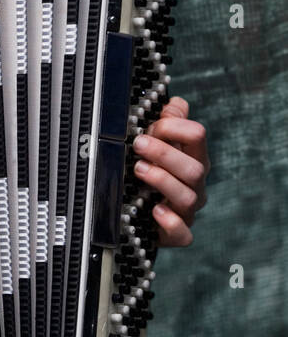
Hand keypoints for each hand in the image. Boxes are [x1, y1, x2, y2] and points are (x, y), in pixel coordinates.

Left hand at [132, 96, 208, 247]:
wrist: (140, 211)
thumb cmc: (152, 171)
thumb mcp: (158, 143)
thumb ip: (168, 121)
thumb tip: (174, 102)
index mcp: (192, 157)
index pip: (197, 135)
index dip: (174, 127)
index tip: (150, 126)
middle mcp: (193, 183)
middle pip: (195, 168)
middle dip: (165, 153)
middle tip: (138, 145)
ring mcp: (186, 209)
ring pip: (188, 198)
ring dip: (163, 181)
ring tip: (139, 170)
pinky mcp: (176, 233)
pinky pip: (183, 233)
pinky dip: (171, 223)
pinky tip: (155, 210)